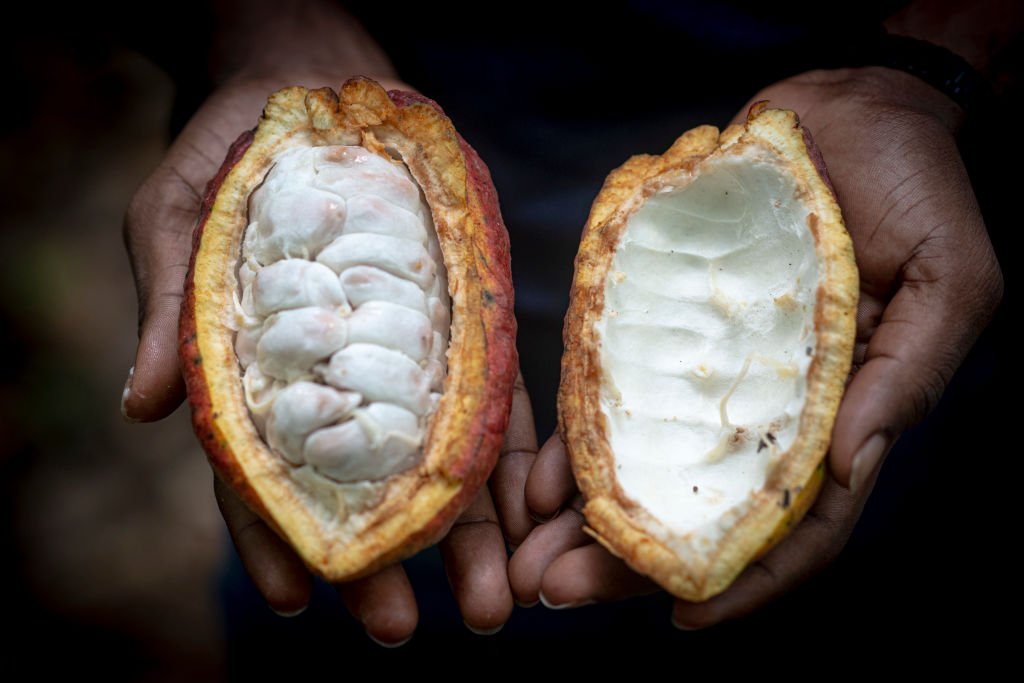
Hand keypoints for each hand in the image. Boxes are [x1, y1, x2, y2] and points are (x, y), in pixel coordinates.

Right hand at [122, 74, 523, 643]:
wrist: (315, 80)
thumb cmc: (233, 152)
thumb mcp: (178, 217)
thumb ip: (173, 309)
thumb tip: (145, 409)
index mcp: (259, 376)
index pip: (262, 474)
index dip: (273, 538)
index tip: (297, 600)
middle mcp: (337, 383)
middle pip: (358, 487)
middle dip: (381, 560)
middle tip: (404, 629)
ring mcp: (405, 360)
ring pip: (433, 461)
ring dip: (460, 535)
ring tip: (487, 602)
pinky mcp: (463, 327)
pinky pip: (490, 399)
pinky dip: (509, 458)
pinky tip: (527, 514)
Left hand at [508, 67, 1002, 626]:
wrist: (852, 109)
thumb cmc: (918, 191)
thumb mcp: (950, 280)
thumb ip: (909, 375)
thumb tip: (848, 469)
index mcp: (841, 413)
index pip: (795, 522)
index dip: (748, 579)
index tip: (685, 615)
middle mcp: (768, 406)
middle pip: (700, 507)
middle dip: (632, 560)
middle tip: (558, 593)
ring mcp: (713, 367)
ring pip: (648, 463)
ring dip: (589, 515)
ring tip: (531, 553)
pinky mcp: (667, 320)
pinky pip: (617, 389)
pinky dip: (580, 436)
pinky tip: (540, 475)